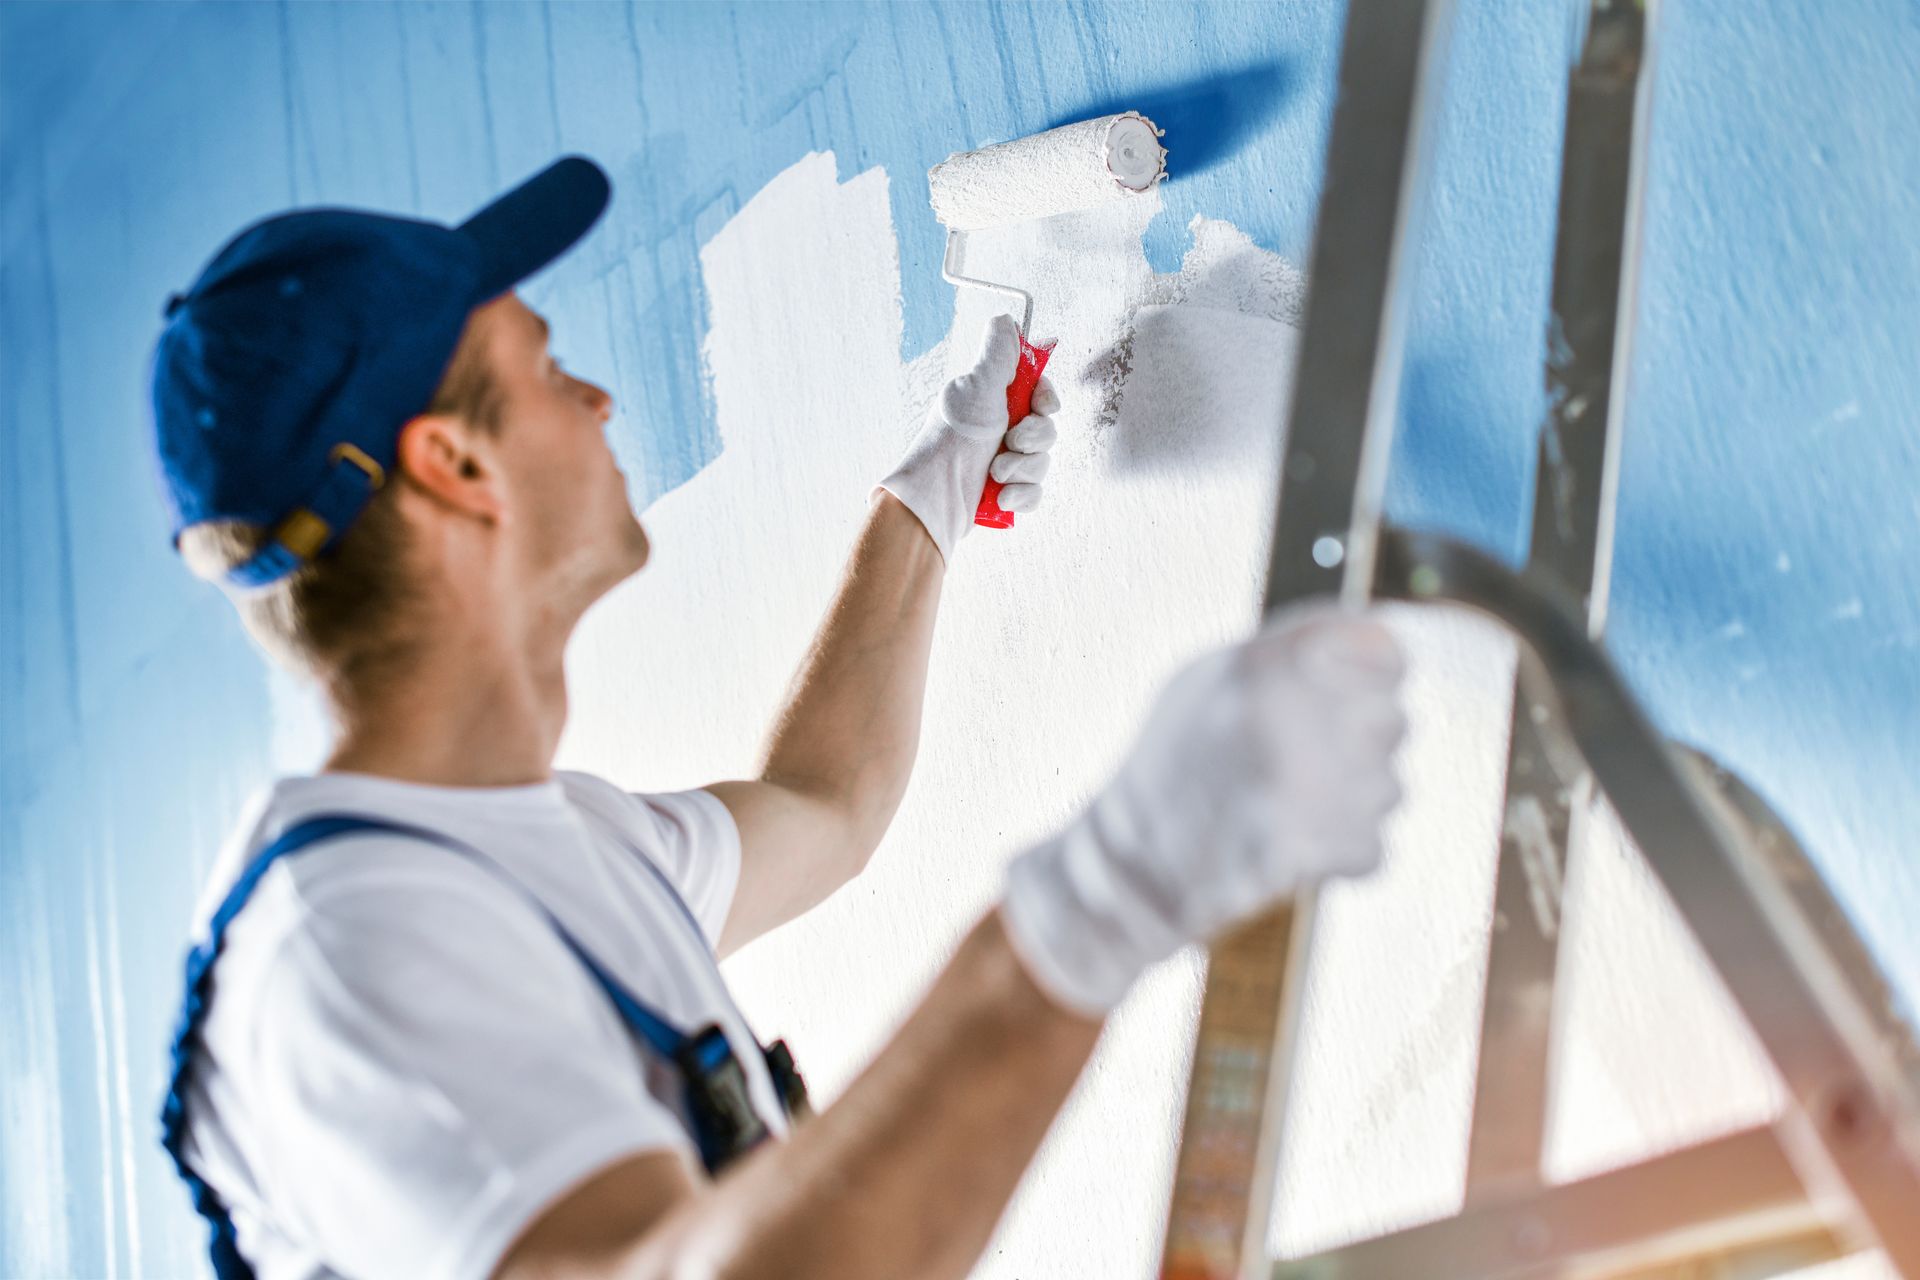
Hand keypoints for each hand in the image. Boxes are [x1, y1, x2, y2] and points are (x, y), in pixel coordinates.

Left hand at [875, 314, 1059, 562]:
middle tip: (1010, 442)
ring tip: (996, 474)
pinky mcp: (1004, 495)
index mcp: (992, 401)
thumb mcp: (976, 388)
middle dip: (1034, 438)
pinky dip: (1021, 496)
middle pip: (1046, 428)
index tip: (1041, 406)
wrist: (933, 500)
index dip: (1046, 399)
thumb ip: (998, 354)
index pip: (1039, 392)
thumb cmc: (950, 441)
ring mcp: (1002, 463)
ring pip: (1042, 463)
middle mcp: (998, 430)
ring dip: (1023, 469)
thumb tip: (1007, 320)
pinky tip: (1000, 497)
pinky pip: (1034, 494)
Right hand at [999, 603, 1408, 1016]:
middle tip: (1317, 759)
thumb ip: (1288, 656)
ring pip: (1389, 787)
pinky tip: (1293, 843)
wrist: (1131, 866)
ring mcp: (1298, 787)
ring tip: (1292, 805)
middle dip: (1366, 742)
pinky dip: (1343, 853)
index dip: (1380, 670)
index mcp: (1259, 663)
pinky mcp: (1308, 850)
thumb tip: (1378, 641)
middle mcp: (1284, 716)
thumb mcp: (1208, 681)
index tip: (1366, 688)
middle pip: (1393, 719)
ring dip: (1356, 801)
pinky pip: (1372, 845)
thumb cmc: (1172, 765)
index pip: (1381, 646)